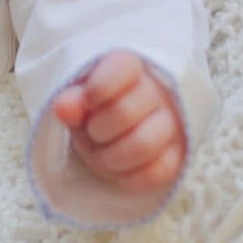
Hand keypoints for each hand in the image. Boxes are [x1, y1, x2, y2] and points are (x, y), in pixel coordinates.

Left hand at [52, 49, 185, 193]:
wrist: (126, 121)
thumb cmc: (99, 104)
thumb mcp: (80, 96)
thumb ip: (71, 99)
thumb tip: (63, 108)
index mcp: (131, 65)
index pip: (121, 69)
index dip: (97, 89)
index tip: (88, 101)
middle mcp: (158, 89)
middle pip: (125, 112)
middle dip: (97, 130)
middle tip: (92, 132)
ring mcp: (173, 122)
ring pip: (143, 144)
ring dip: (112, 157)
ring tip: (104, 153)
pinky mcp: (179, 154)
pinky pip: (157, 172)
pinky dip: (130, 177)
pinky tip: (120, 168)